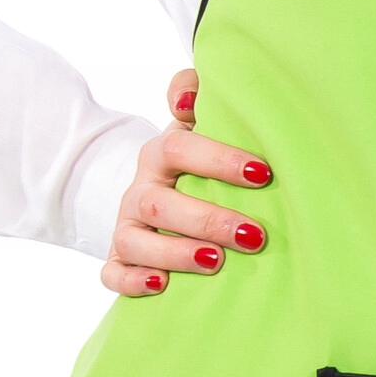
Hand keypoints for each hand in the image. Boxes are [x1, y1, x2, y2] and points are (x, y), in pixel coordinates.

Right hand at [99, 68, 274, 296]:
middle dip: (208, 220)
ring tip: (215, 262)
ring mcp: (127, 225)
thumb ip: (194, 91)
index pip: (180, 148)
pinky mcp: (120, 258)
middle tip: (254, 236)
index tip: (263, 175)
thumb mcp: (198, 122)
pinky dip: (132, 280)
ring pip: (135, 240)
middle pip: (161, 203)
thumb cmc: (196, 160)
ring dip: (175, 252)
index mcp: (160, 153)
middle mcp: (140, 189)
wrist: (160, 189)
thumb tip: (187, 100)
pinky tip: (161, 285)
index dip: (219, 160)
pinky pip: (112, 273)